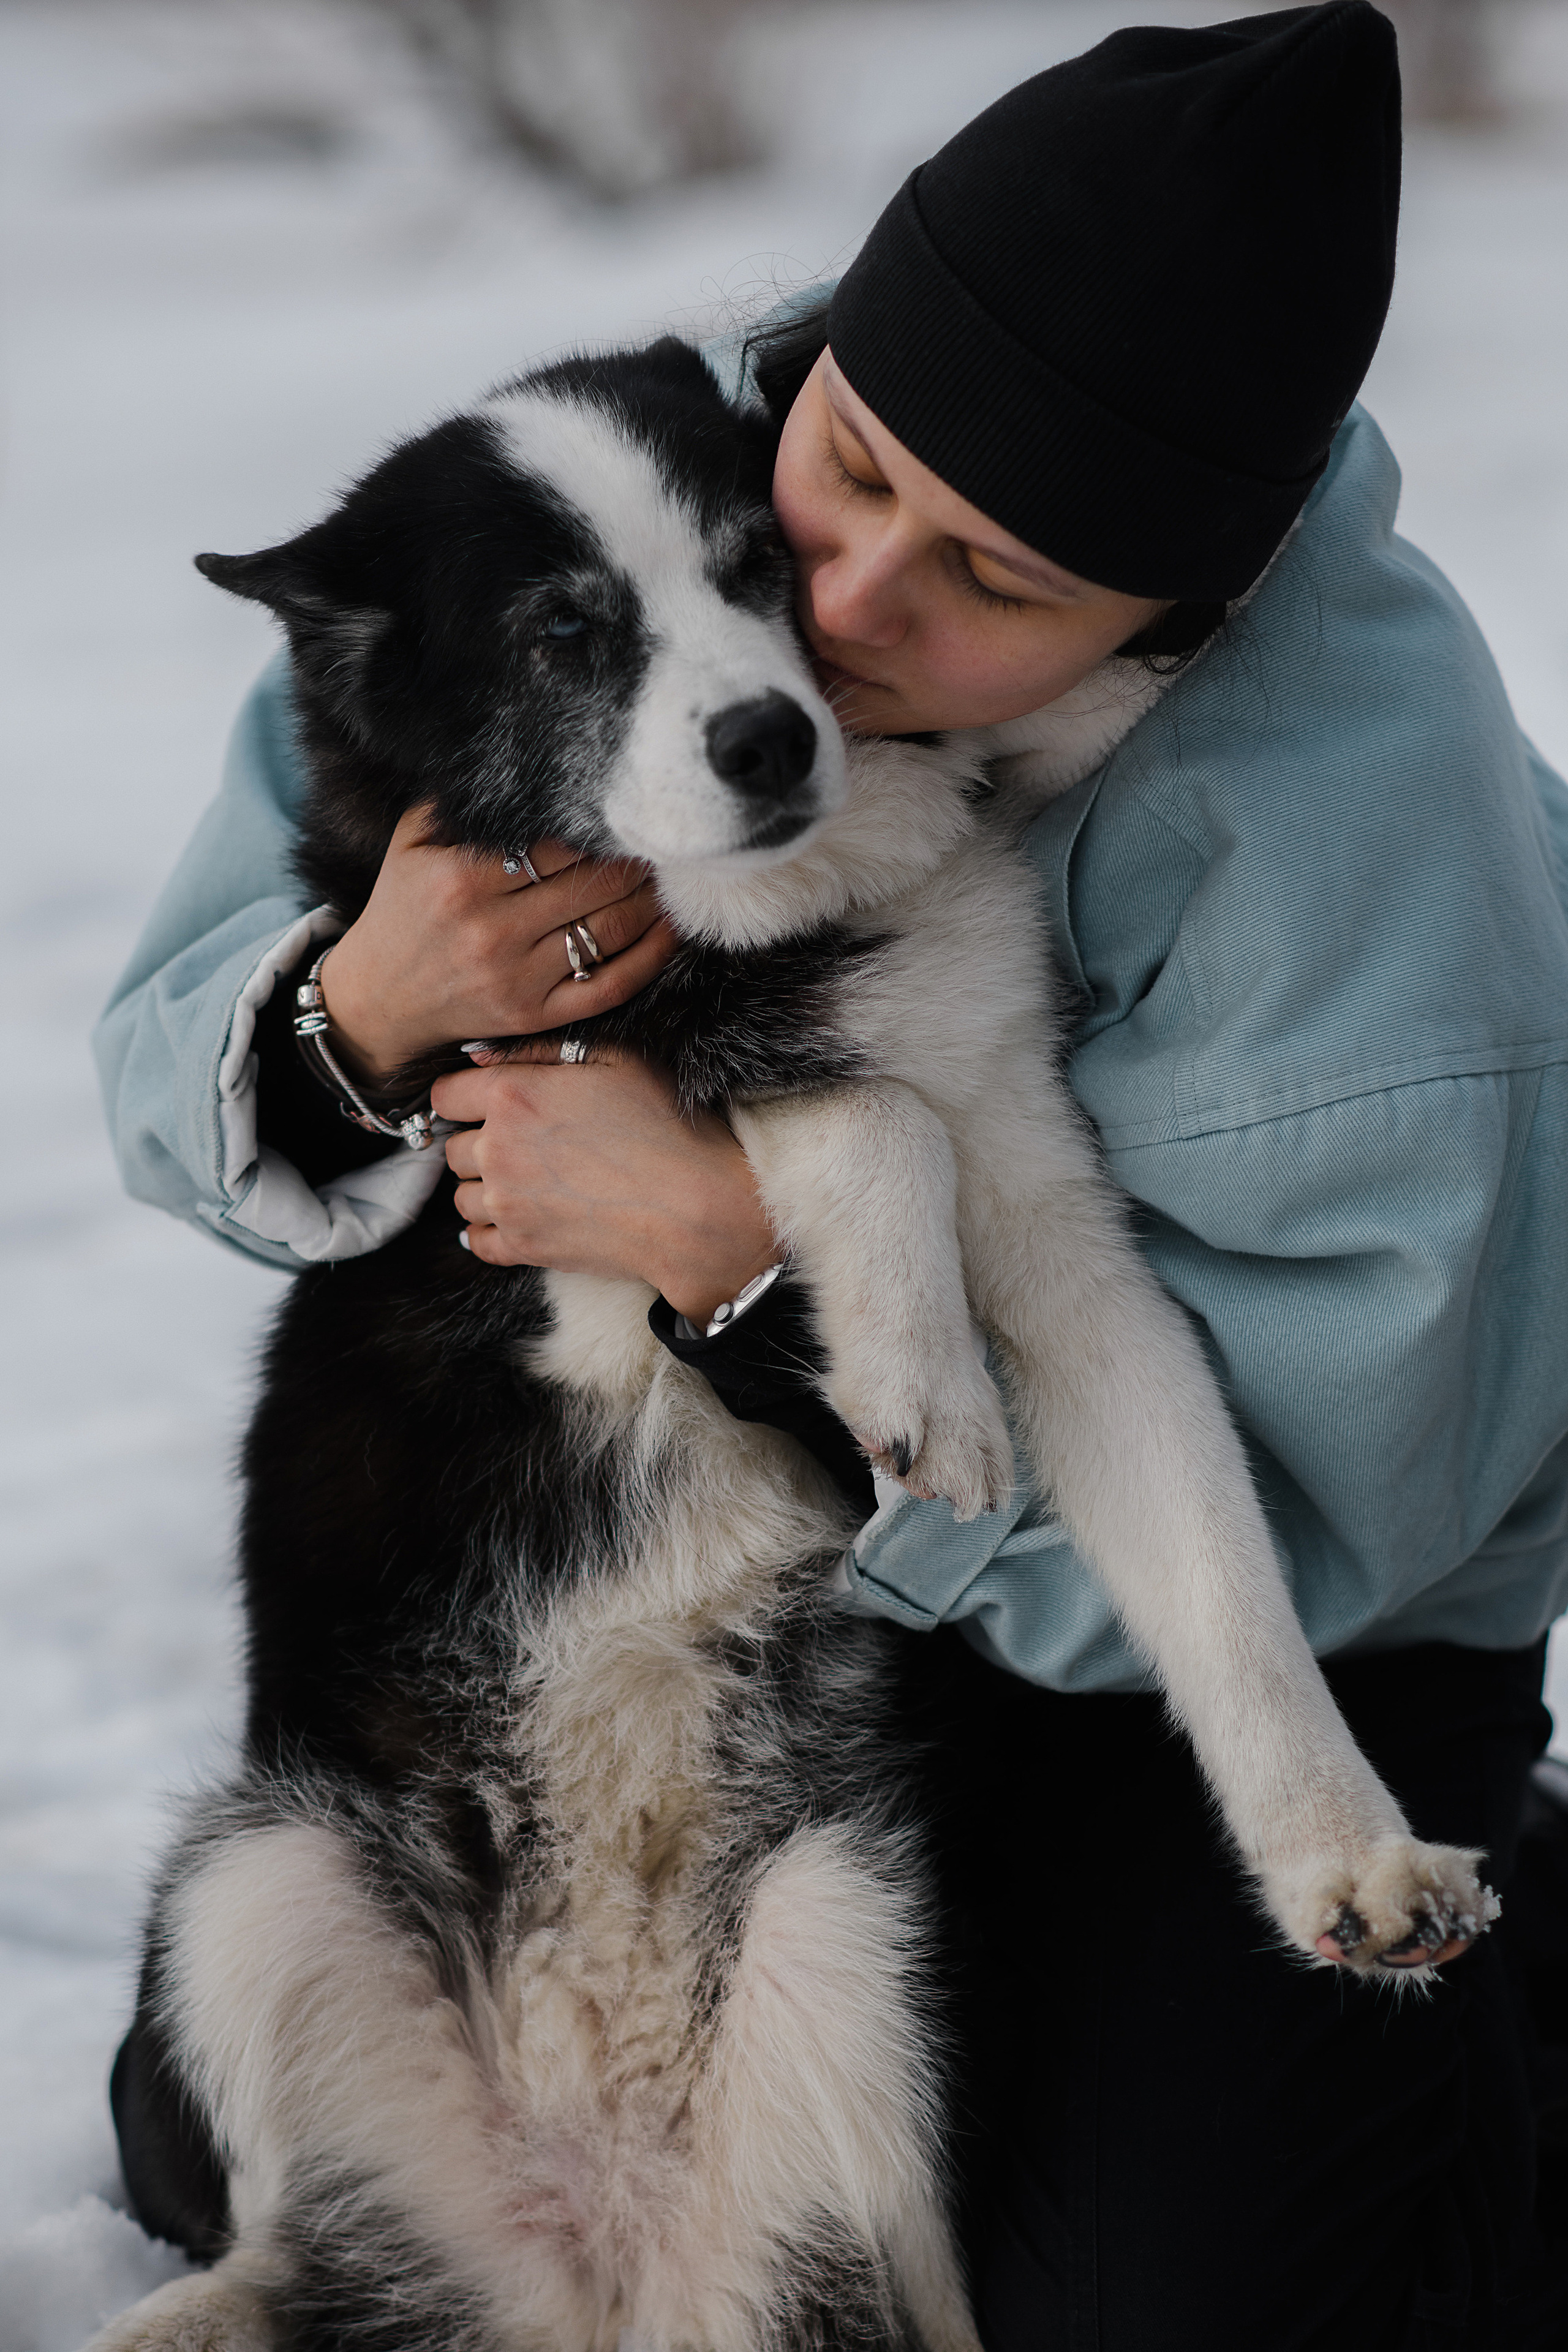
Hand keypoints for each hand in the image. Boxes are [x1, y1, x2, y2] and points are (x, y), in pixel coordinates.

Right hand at [319, 811, 678, 1081]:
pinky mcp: (533, 1016)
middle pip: (591, 885)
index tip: (625, 813)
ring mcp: (515, 977)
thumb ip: (457, 804)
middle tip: (661, 843)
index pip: (556, 842)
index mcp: (461, 878)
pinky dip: (650, 958)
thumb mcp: (412, 844)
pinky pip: (609, 986)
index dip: (598, 827)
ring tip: (668, 877)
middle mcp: (490, 929)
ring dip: (650, 901)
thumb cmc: (403, 910)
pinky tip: (670, 930)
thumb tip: (515, 764)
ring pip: (609, 930)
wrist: (379, 998)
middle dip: (634, 862)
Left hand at [432, 1046, 779, 1322]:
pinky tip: (519, 1218)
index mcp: (513, 1096)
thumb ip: (542, 1049)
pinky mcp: (522, 1248)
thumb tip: (481, 1055)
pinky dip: (490, 1232)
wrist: (693, 1206)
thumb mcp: (615, 1059)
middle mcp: (497, 1149)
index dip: (465, 1096)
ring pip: (462, 1195)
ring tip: (527, 1183)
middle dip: (478, 1142)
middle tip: (523, 1144)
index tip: (489, 1104)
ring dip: (485, 1188)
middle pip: (452, 1147)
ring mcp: (505, 1204)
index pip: (445, 1094)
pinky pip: (476, 1242)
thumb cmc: (663, 1125)